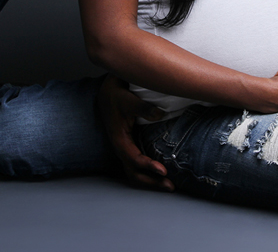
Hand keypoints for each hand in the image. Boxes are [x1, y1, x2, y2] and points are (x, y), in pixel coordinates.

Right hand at [97, 75, 174, 191]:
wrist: (108, 92)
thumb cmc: (117, 95)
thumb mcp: (129, 99)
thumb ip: (144, 107)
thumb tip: (160, 114)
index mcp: (119, 140)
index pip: (134, 160)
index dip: (148, 167)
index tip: (163, 171)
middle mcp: (121, 148)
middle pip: (134, 173)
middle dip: (151, 182)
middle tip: (170, 186)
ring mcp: (125, 148)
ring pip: (135, 171)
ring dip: (150, 180)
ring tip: (167, 184)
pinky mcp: (130, 145)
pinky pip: (137, 164)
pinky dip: (148, 171)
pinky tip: (161, 172)